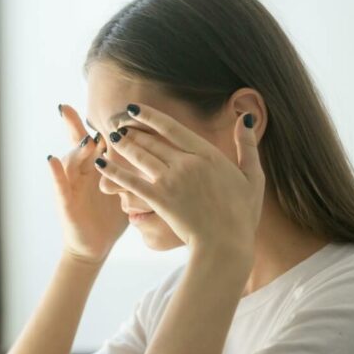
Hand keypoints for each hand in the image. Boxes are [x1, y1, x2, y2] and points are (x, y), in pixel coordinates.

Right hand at [48, 105, 127, 264]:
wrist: (95, 246)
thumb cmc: (110, 217)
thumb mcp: (125, 188)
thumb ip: (133, 168)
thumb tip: (158, 149)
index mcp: (97, 167)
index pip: (99, 139)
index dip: (102, 122)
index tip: (101, 104)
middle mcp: (81, 172)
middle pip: (79, 143)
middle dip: (75, 124)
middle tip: (75, 106)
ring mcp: (71, 186)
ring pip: (70, 160)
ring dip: (77, 148)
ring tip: (86, 138)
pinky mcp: (66, 203)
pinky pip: (59, 185)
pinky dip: (55, 172)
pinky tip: (51, 159)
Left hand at [96, 104, 263, 260]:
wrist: (225, 244)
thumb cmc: (241, 215)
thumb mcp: (253, 177)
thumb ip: (247, 147)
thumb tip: (247, 119)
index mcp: (207, 154)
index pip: (172, 127)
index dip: (149, 116)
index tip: (134, 109)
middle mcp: (187, 162)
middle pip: (152, 140)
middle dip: (131, 130)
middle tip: (116, 123)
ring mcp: (171, 181)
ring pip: (140, 156)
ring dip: (123, 145)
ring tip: (111, 138)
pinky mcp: (159, 200)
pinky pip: (131, 181)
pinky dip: (114, 171)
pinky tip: (100, 163)